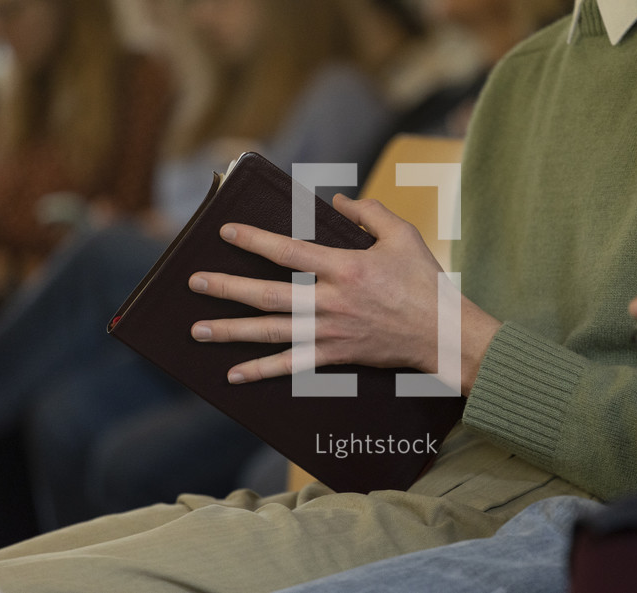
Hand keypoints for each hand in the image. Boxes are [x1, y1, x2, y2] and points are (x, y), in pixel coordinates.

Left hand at [188, 195, 500, 394]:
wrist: (442, 333)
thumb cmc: (424, 281)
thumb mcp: (402, 235)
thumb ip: (369, 213)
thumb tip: (337, 202)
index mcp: (345, 267)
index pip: (289, 252)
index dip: (254, 241)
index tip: (226, 232)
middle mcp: (331, 301)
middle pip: (268, 295)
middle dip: (227, 288)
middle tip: (195, 283)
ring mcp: (330, 332)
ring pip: (271, 332)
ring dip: (231, 331)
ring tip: (198, 329)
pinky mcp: (335, 355)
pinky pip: (292, 366)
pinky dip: (261, 371)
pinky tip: (233, 374)